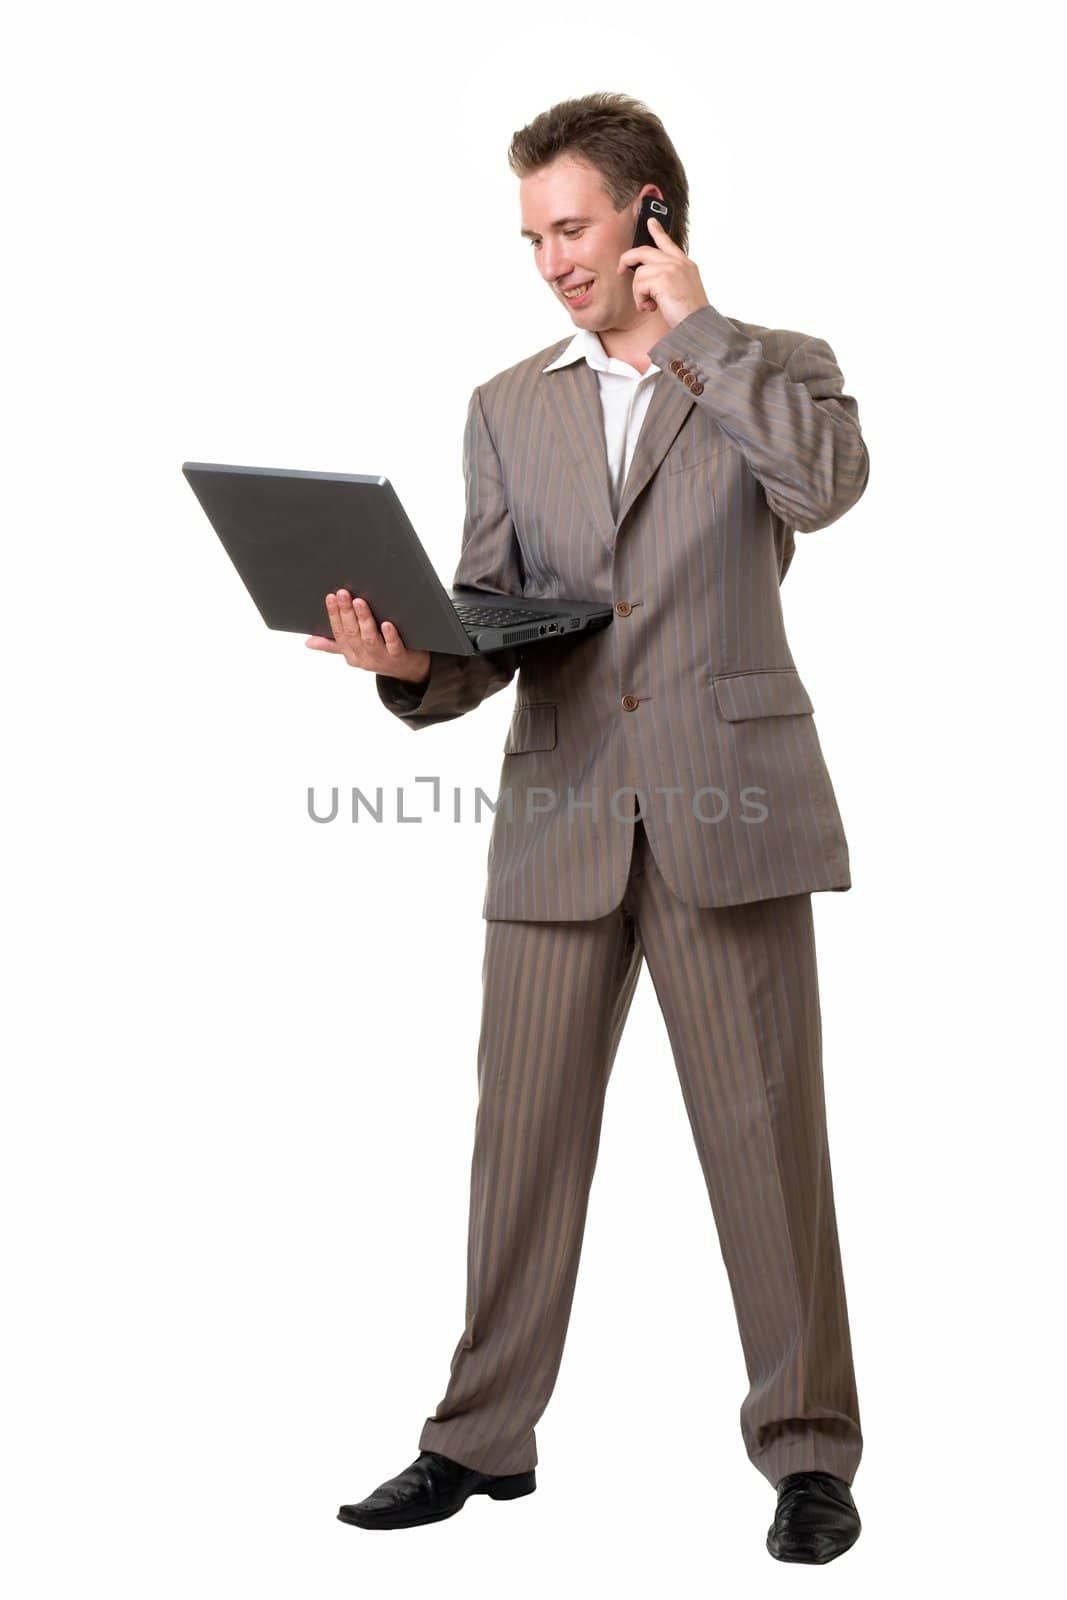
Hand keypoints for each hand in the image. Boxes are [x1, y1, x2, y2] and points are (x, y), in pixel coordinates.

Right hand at [306, 590, 431, 683]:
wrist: (409, 670)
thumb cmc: (380, 654)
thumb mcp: (354, 651)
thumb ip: (333, 645)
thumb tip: (308, 641)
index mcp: (350, 653)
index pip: (338, 632)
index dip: (333, 614)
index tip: (330, 596)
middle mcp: (363, 656)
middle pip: (351, 633)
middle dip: (345, 612)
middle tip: (343, 593)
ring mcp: (381, 657)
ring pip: (369, 638)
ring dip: (363, 619)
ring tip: (359, 602)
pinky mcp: (399, 657)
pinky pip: (393, 646)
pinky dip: (389, 635)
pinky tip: (387, 623)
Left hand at [616, 216, 710, 328]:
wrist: (697, 324)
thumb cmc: (689, 314)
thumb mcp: (682, 290)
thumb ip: (668, 279)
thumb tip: (645, 277)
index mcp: (685, 265)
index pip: (668, 243)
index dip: (657, 231)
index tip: (650, 221)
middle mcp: (678, 262)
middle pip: (644, 251)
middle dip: (628, 259)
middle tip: (620, 269)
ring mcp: (671, 268)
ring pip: (639, 272)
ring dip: (638, 293)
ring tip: (648, 305)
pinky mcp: (662, 278)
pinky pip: (639, 284)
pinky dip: (640, 299)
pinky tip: (650, 308)